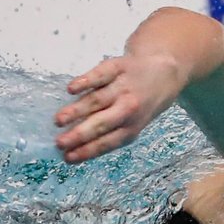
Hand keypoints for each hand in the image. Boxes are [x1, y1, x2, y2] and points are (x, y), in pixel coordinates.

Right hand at [54, 54, 181, 162]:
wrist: (165, 71)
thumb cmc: (142, 102)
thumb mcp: (135, 122)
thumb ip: (109, 132)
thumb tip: (73, 148)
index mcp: (133, 125)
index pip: (109, 141)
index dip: (88, 150)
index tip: (67, 157)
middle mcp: (129, 107)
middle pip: (103, 122)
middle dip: (81, 134)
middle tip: (59, 142)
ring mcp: (123, 86)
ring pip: (98, 100)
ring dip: (78, 110)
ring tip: (59, 120)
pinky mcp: (118, 66)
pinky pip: (101, 75)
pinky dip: (87, 81)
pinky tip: (71, 89)